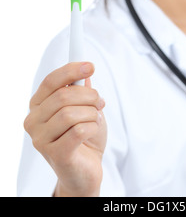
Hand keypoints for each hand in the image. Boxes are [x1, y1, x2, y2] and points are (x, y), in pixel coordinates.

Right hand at [24, 62, 106, 196]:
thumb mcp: (85, 107)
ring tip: (96, 118)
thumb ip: (82, 90)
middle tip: (100, 101)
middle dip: (89, 95)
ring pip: (70, 113)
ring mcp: (41, 139)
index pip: (51, 81)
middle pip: (63, 95)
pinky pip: (78, 131)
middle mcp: (33, 121)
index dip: (71, 70)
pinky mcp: (54, 154)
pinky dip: (92, 127)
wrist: (86, 170)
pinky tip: (93, 131)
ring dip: (92, 113)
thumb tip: (85, 71)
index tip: (90, 66)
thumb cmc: (84, 137)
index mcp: (38, 105)